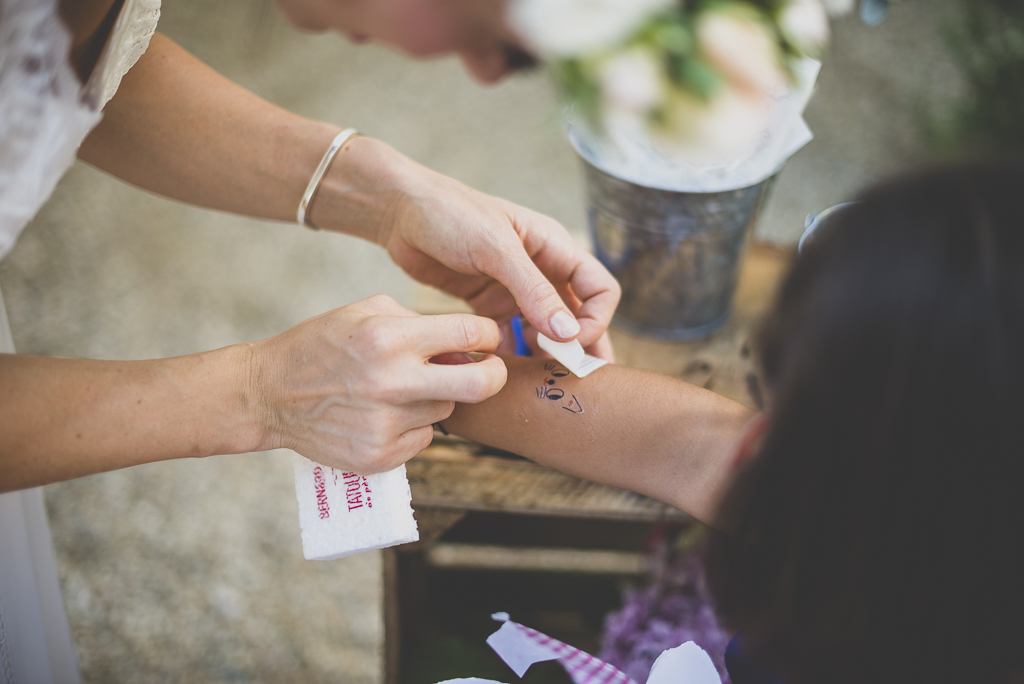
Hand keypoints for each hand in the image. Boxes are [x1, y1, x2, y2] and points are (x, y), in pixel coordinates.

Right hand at [247, 295, 505, 471]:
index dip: (489, 335)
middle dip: (494, 374)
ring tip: (399, 388)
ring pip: (447, 410)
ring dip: (437, 397)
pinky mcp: (379, 456)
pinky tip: (383, 413)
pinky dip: (414, 425)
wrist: (269, 394)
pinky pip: (424, 438)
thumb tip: (467, 346)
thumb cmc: (321, 345)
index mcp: (387, 338)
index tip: (488, 340)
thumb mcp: (365, 311)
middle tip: (489, 370)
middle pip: (479, 385)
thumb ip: (419, 322)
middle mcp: (390, 383)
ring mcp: (385, 424)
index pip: (469, 334)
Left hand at [362, 141, 619, 359]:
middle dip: (581, 348)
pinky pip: (511, 336)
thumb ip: (532, 290)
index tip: (569, 343)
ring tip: (538, 382)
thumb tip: (569, 333)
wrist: (399, 211)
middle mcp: (541, 269)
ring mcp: (514, 289)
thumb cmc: (449, 213)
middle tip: (578, 385)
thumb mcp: (494, 248)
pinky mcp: (488, 303)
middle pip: (578, 316)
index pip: (600, 290)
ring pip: (546, 331)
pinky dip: (513, 354)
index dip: (594, 320)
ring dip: (546, 356)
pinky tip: (503, 373)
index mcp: (554, 248)